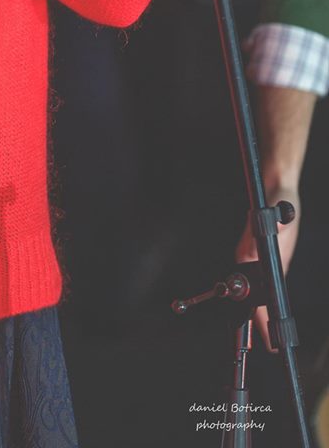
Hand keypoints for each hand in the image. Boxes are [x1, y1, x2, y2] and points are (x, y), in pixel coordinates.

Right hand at [235, 187, 300, 350]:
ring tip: (269, 337)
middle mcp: (249, 258)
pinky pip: (262, 284)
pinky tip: (270, 312)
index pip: (250, 289)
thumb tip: (281, 221)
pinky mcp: (264, 257)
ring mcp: (256, 259)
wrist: (275, 186)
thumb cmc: (277, 195)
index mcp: (249, 253)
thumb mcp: (282, 207)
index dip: (257, 315)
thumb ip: (280, 217)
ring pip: (254, 292)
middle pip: (250, 296)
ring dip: (259, 314)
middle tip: (269, 345)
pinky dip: (264, 301)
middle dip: (258, 323)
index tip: (264, 333)